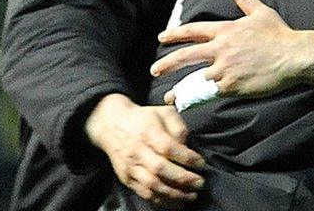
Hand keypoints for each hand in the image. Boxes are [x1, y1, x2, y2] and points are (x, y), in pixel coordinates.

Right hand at [84, 93, 203, 208]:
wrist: (112, 126)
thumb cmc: (144, 118)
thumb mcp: (164, 112)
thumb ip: (178, 126)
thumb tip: (186, 146)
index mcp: (148, 132)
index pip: (168, 148)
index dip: (187, 158)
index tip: (201, 163)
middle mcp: (138, 151)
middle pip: (160, 169)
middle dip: (183, 179)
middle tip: (200, 183)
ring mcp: (131, 167)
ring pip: (151, 185)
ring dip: (173, 194)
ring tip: (191, 196)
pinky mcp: (126, 178)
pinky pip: (143, 192)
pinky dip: (160, 200)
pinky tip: (175, 202)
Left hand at [151, 0, 313, 100]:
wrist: (294, 56)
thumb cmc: (280, 34)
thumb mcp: (261, 12)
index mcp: (226, 30)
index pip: (194, 31)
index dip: (175, 34)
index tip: (162, 37)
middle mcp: (221, 49)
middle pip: (186, 56)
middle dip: (168, 63)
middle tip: (154, 70)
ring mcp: (225, 68)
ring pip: (195, 79)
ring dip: (180, 88)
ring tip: (169, 96)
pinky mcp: (232, 85)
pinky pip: (210, 94)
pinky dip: (198, 99)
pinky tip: (188, 105)